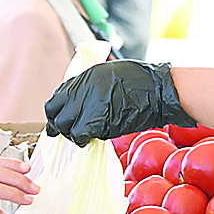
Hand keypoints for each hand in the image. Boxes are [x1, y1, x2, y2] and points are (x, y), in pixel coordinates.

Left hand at [42, 58, 193, 144]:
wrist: (157, 91)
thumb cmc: (140, 81)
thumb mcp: (108, 74)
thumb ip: (89, 86)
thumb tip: (78, 99)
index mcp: (84, 78)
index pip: (56, 98)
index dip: (57, 110)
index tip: (60, 117)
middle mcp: (81, 91)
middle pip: (55, 113)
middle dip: (59, 123)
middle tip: (68, 130)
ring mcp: (88, 107)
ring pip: (64, 126)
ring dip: (71, 132)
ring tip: (82, 135)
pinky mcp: (97, 123)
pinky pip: (79, 135)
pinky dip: (81, 139)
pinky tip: (89, 138)